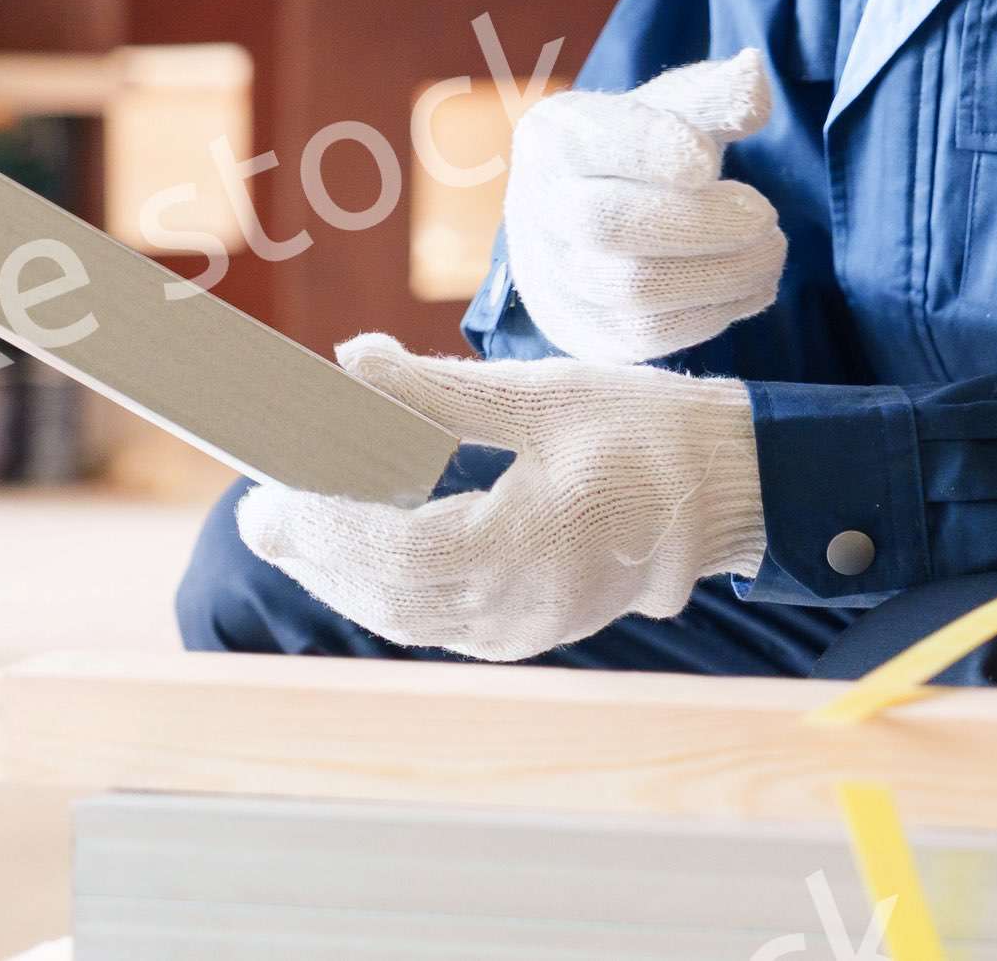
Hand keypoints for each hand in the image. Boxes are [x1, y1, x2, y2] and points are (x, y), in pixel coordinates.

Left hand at [237, 336, 766, 661]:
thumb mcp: (543, 392)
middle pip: (385, 593)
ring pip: (407, 616)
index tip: (266, 491)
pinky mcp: (533, 631)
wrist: (735, 486)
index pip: (389, 548)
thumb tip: (348, 364)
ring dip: (346, 575)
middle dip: (317, 551)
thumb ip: (438, 390)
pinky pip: (440, 623)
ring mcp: (526, 628)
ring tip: (300, 529)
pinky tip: (365, 558)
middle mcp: (518, 605)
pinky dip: (391, 592)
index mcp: (521, 545)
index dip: (321, 522)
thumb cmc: (648, 428)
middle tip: (261, 512)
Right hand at [503, 50, 787, 362]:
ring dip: (720, 273)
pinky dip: (713, 312)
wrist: (583, 221)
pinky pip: (648, 336)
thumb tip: (753, 76)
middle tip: (766, 215)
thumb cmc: (639, 152)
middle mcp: (539, 208)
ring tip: (773, 249)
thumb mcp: (669, 109)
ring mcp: (555, 279)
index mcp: (553, 138)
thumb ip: (712, 95)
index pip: (593, 143)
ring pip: (632, 290)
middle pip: (608, 226)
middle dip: (701, 224)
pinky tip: (754, 284)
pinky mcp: (586, 333)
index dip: (651, 150)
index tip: (709, 159)